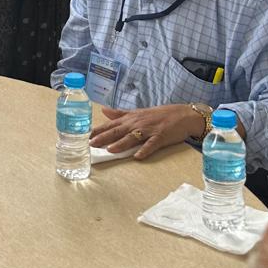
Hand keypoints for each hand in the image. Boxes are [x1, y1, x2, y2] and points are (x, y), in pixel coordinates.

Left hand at [90, 104, 204, 159]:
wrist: (183, 115)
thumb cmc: (160, 115)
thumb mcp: (138, 112)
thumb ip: (120, 113)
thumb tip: (103, 110)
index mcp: (130, 118)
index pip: (110, 124)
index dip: (97, 130)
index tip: (84, 136)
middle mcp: (137, 123)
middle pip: (118, 131)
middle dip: (103, 137)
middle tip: (90, 144)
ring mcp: (149, 130)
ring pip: (132, 138)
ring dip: (121, 144)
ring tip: (110, 150)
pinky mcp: (161, 137)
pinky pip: (152, 144)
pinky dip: (145, 150)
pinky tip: (138, 156)